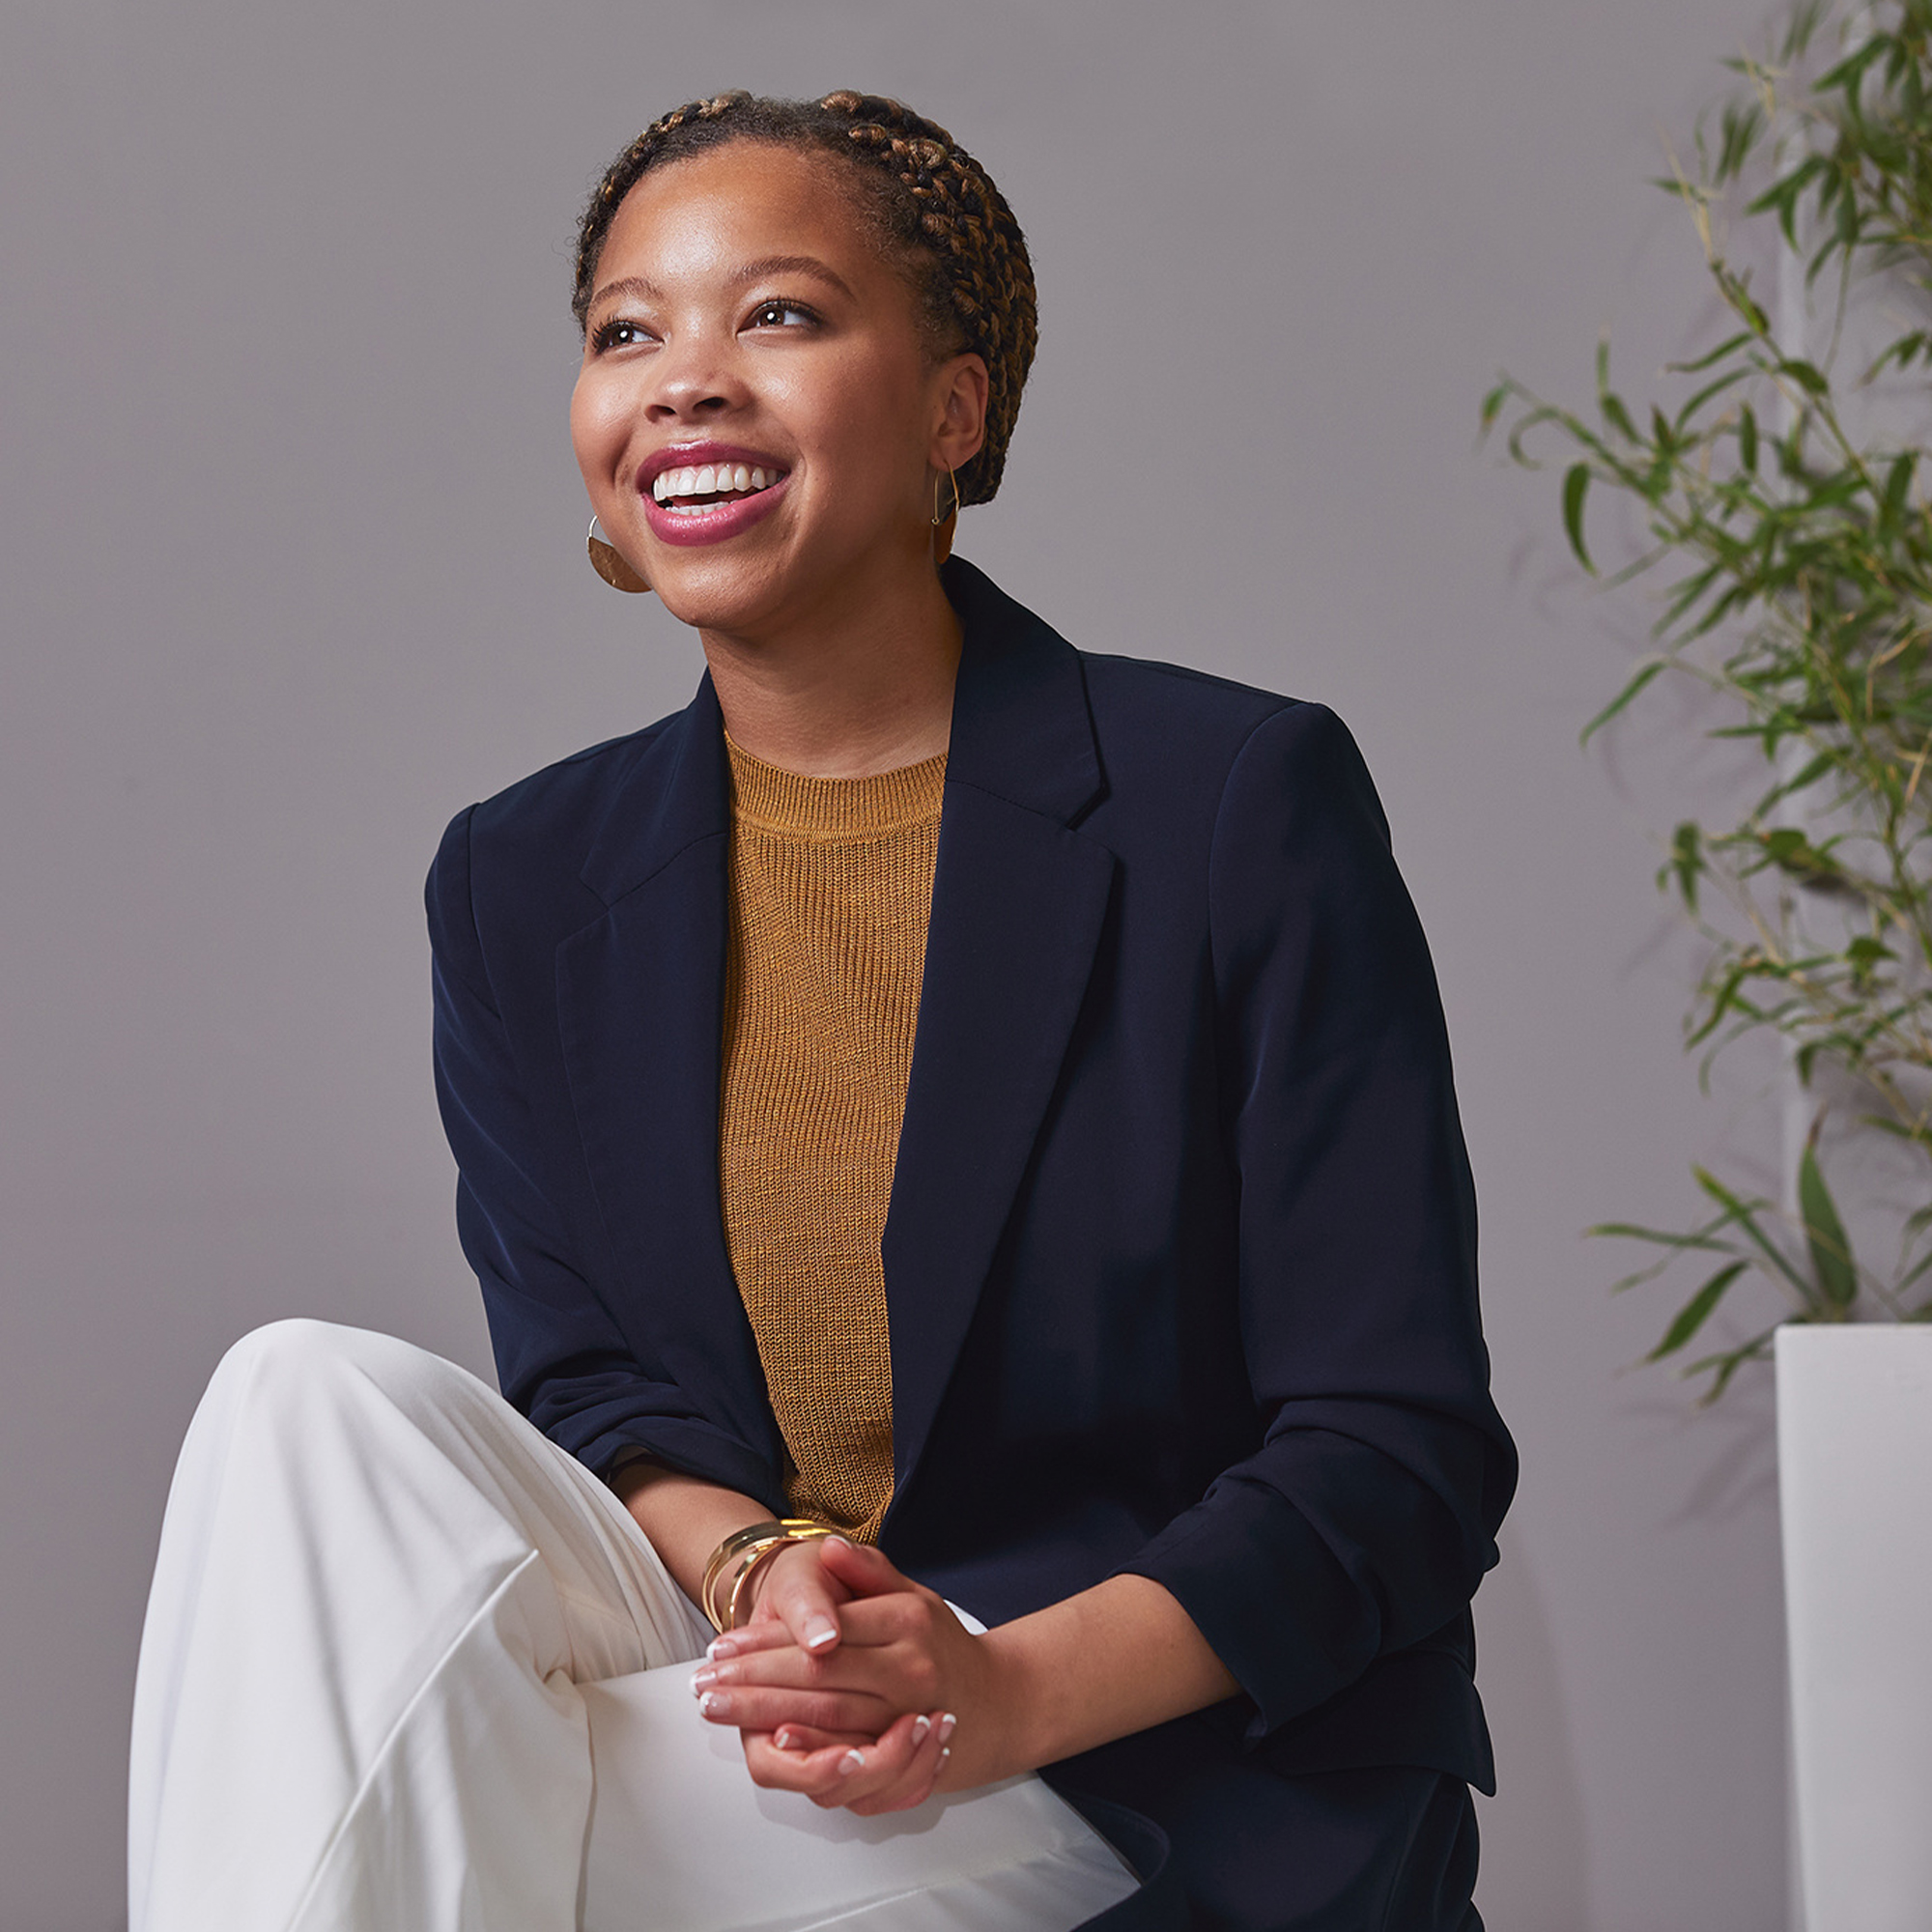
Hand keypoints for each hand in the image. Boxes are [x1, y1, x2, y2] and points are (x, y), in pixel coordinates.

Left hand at [692, 1538, 1018, 1813]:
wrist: (998, 1703)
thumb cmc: (941, 1644)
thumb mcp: (913, 1593)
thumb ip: (869, 1571)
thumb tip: (830, 1548)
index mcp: (906, 1622)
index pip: (823, 1633)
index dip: (767, 1642)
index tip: (722, 1644)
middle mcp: (908, 1672)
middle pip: (816, 1679)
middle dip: (751, 1682)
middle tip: (702, 1683)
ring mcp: (907, 1721)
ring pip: (825, 1722)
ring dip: (763, 1716)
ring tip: (718, 1707)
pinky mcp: (904, 1761)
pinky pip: (848, 1764)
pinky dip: (805, 1756)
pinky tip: (769, 1746)